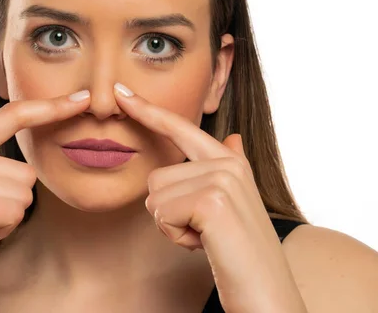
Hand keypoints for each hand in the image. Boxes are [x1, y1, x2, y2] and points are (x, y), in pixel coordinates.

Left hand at [113, 83, 306, 312]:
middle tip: (204, 231)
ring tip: (207, 237)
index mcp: (230, 160)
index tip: (120, 94)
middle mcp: (227, 163)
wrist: (267, 293)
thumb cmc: (240, 251)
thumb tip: (232, 137)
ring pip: (155, 196)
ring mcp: (222, 178)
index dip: (148, 111)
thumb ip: (227, 167)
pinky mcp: (212, 200)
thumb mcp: (234, 203)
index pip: (180, 129)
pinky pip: (161, 215)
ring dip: (173, 226)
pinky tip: (206, 244)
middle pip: (156, 177)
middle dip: (168, 212)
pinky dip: (176, 237)